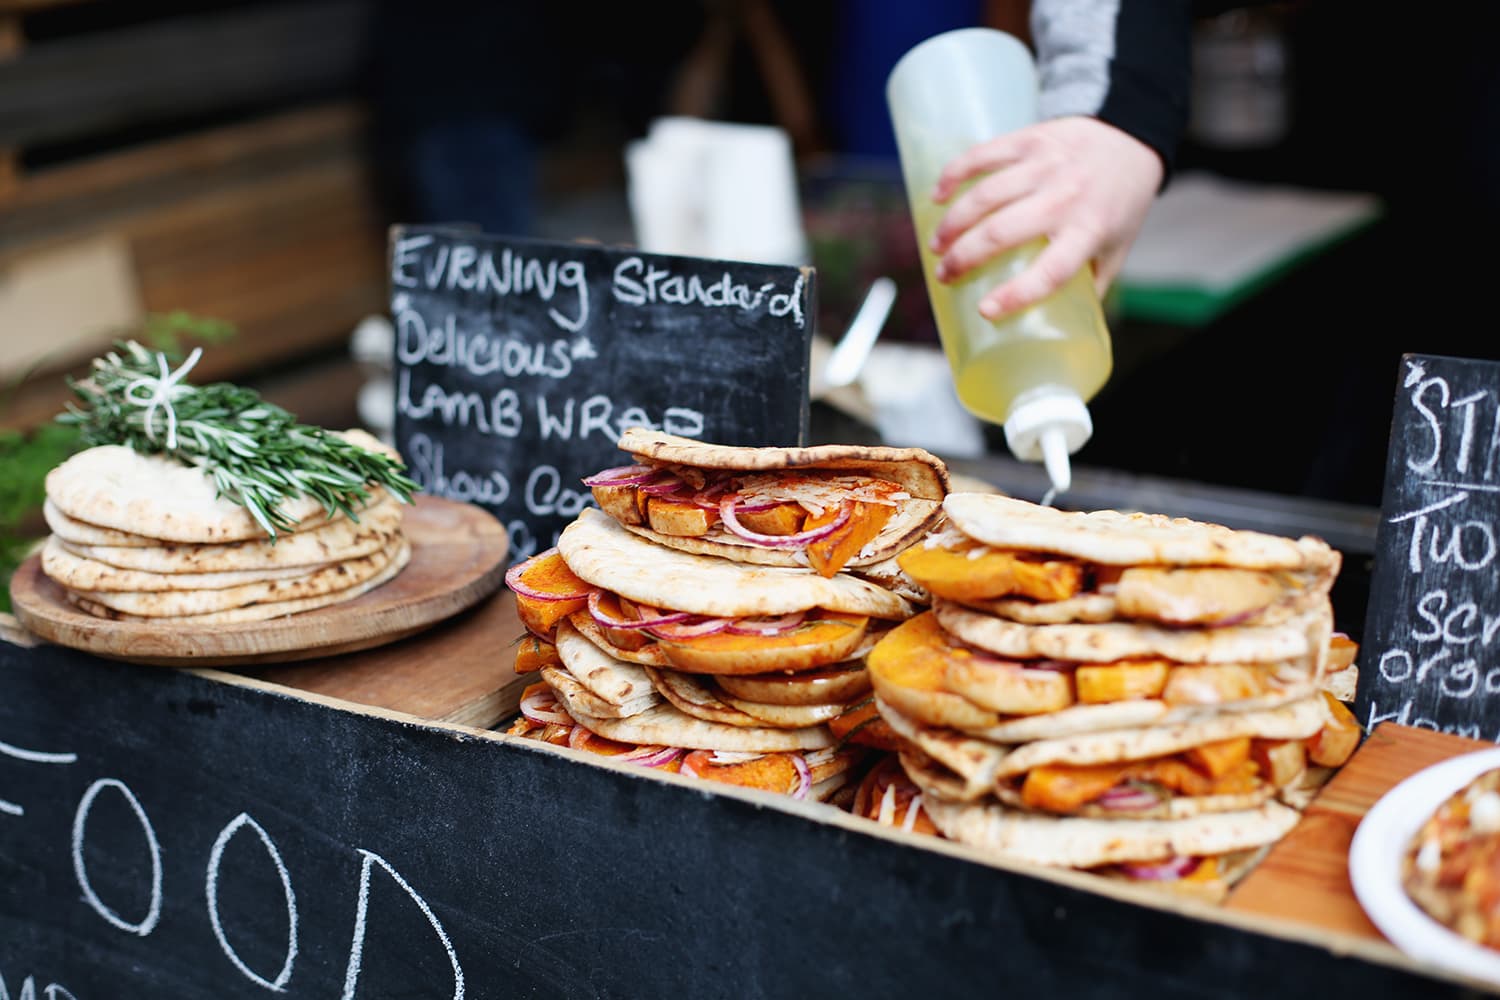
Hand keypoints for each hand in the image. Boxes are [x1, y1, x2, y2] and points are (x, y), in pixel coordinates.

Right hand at [928, 116, 1163, 319]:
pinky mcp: (1030, 140)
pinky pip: (983, 156)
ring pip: (984, 195)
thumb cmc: (1121, 202)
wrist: (1133, 135)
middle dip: (963, 258)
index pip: (1051, 272)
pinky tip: (937, 196)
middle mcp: (1066, 197)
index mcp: (1089, 231)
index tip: (985, 311)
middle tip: (944, 275)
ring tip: (937, 245)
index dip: (1015, 295)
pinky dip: (953, 175)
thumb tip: (1061, 328)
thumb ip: (1089, 285)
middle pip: (1001, 232)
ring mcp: (1045, 165)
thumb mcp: (1116, 249)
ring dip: (952, 223)